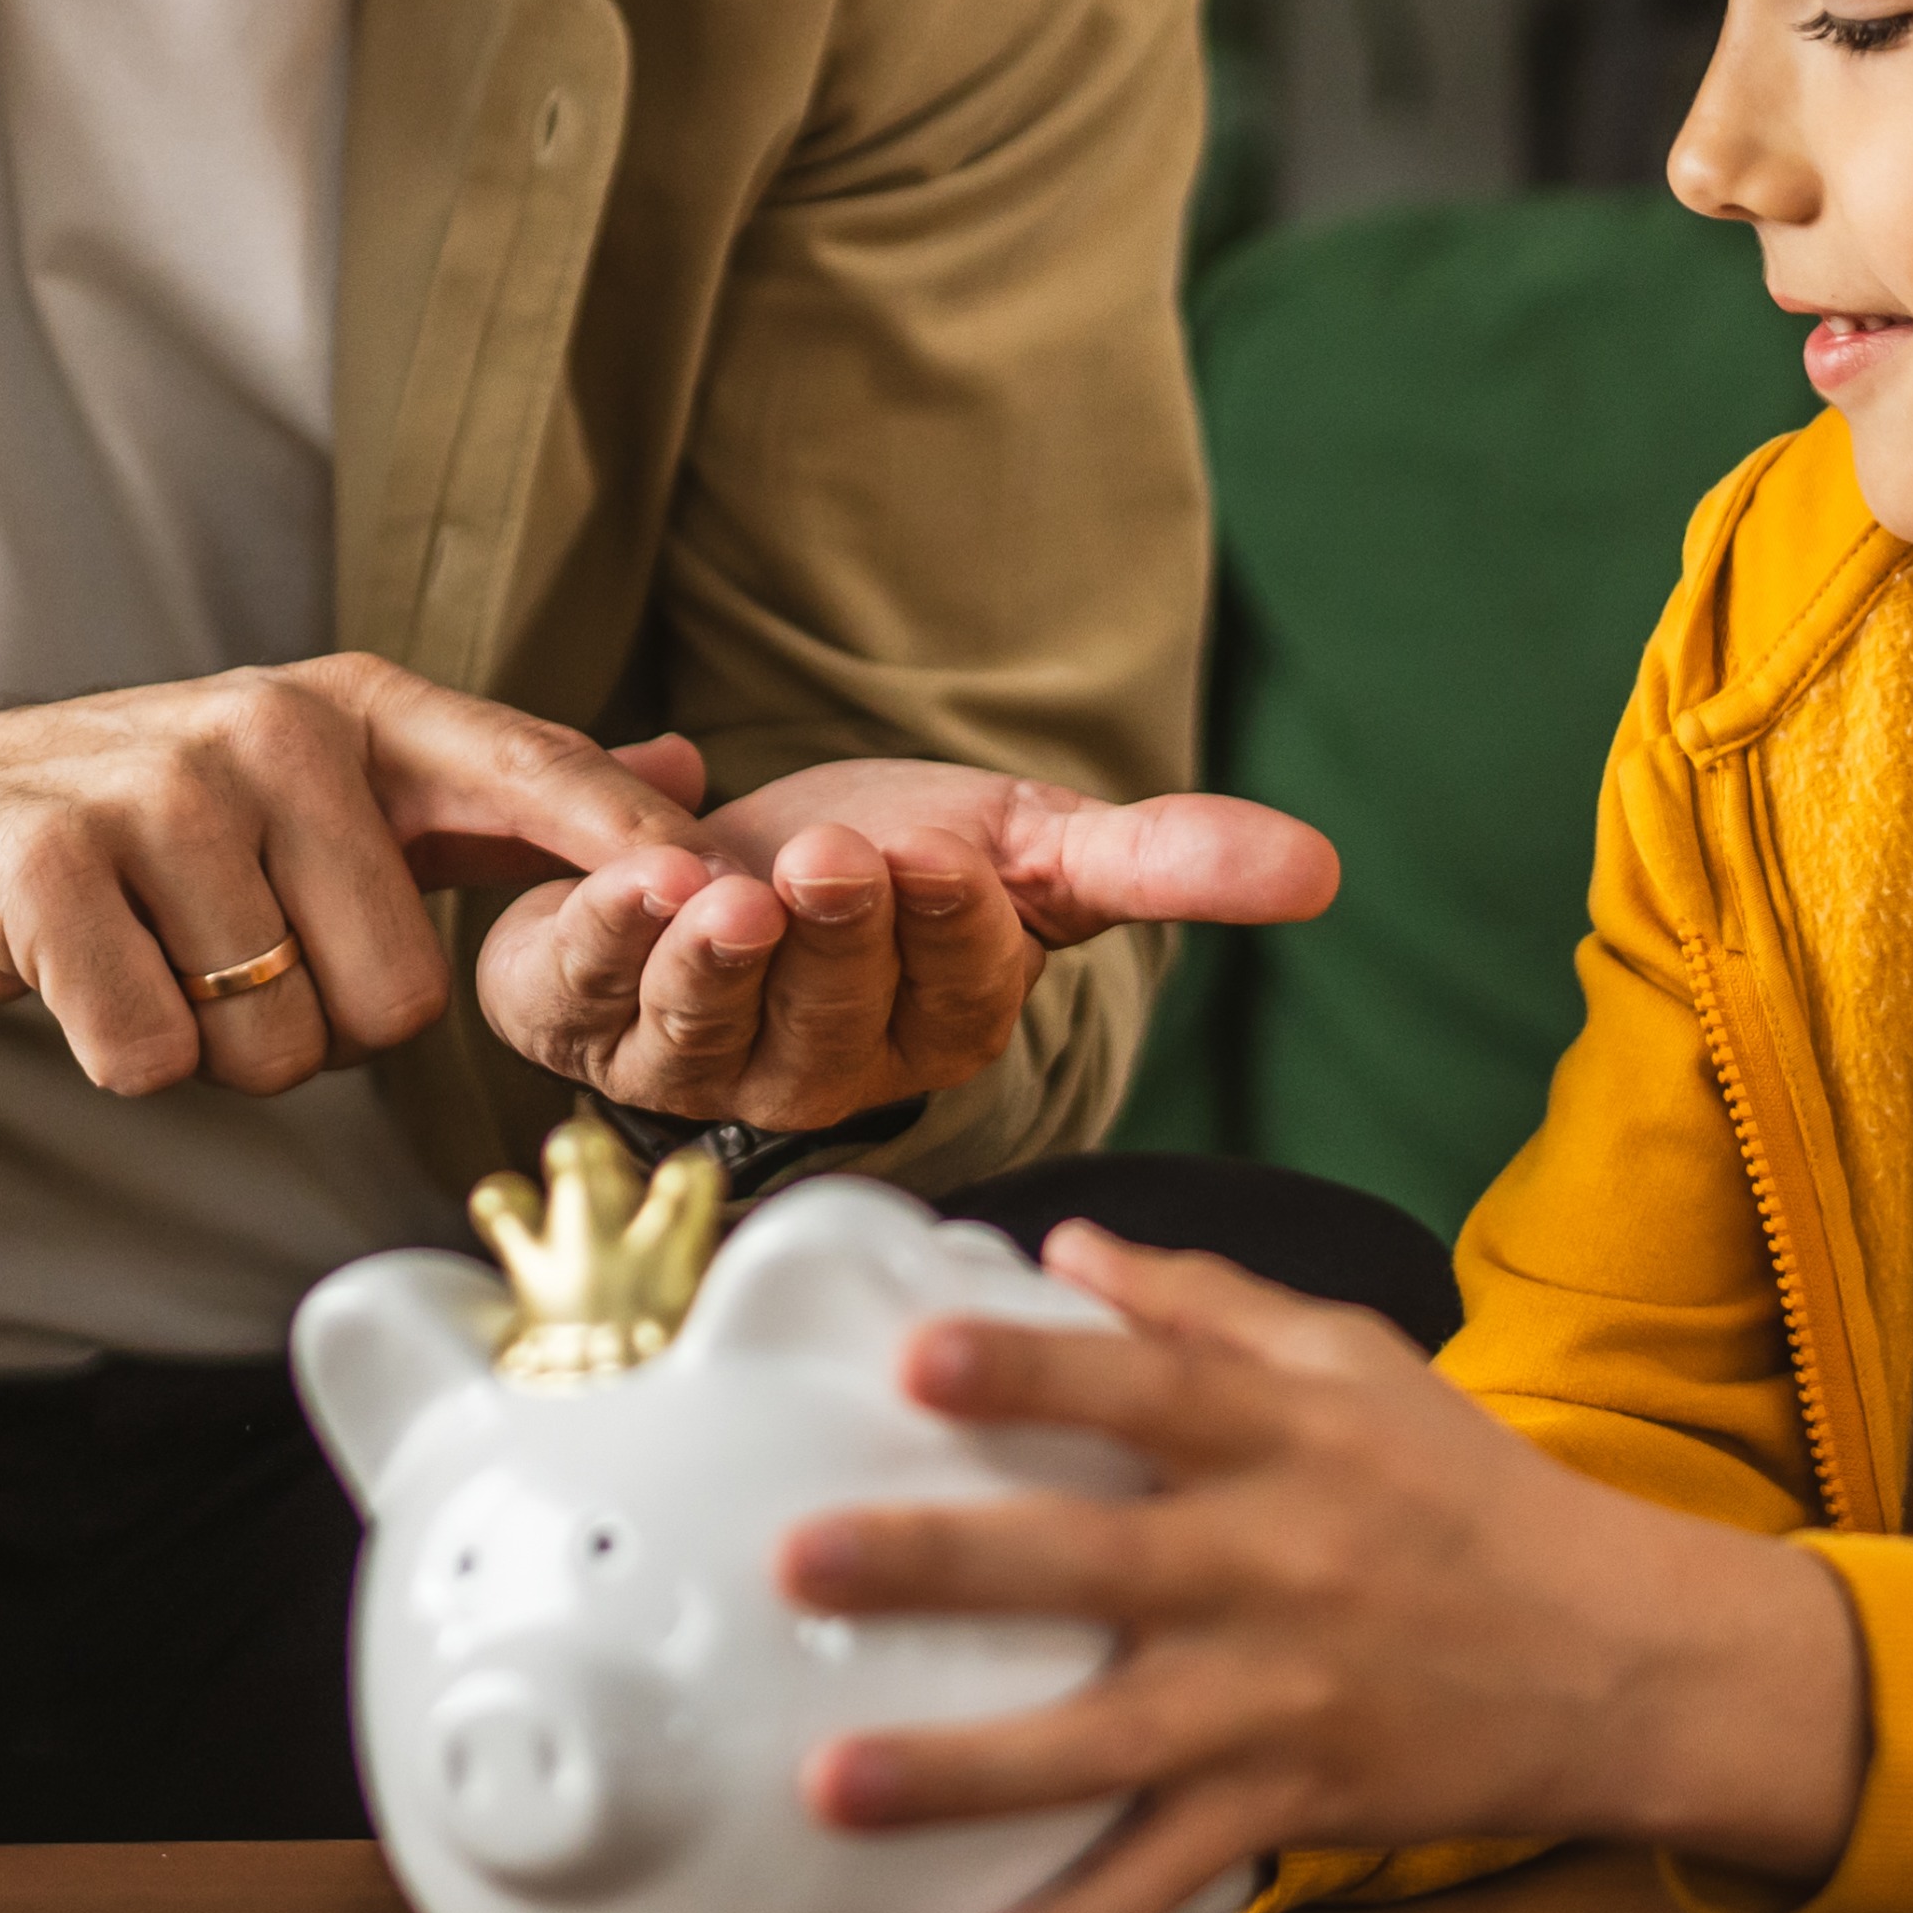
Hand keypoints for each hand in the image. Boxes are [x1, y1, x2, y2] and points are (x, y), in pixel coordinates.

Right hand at [0, 664, 709, 1101]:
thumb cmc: (138, 828)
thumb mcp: (321, 781)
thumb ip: (499, 791)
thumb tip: (686, 776)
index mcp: (354, 710)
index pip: (530, 777)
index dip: (627, 852)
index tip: (720, 900)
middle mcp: (270, 729)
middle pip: (402, 995)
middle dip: (323, 1027)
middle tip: (234, 964)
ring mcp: (159, 793)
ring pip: (278, 1044)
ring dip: (217, 1049)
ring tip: (154, 963)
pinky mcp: (53, 872)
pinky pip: (156, 1058)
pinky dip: (123, 1058)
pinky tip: (82, 985)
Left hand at [475, 761, 1343, 1139]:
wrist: (716, 853)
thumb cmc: (885, 861)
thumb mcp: (1030, 843)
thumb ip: (1162, 860)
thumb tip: (1326, 869)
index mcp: (942, 1030)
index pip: (956, 990)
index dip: (947, 925)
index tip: (944, 854)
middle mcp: (826, 1068)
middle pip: (839, 1014)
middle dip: (839, 933)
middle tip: (838, 858)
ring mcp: (704, 1059)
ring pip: (716, 1026)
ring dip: (716, 958)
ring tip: (724, 892)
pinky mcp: (587, 1022)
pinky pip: (591, 994)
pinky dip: (603, 937)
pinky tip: (630, 880)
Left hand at [771, 1226, 1864, 1912]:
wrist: (1622, 1660)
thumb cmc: (1472, 1497)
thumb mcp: (1363, 1369)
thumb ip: (1211, 1309)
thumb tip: (1067, 1244)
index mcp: (1288, 1442)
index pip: (1149, 1393)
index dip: (1036, 1372)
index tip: (916, 1359)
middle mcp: (1276, 1568)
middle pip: (1094, 1564)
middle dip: (945, 1566)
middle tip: (804, 1562)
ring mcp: (1277, 1703)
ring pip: (1103, 1746)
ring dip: (963, 1773)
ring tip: (828, 1788)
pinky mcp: (1287, 1810)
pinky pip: (1157, 1885)